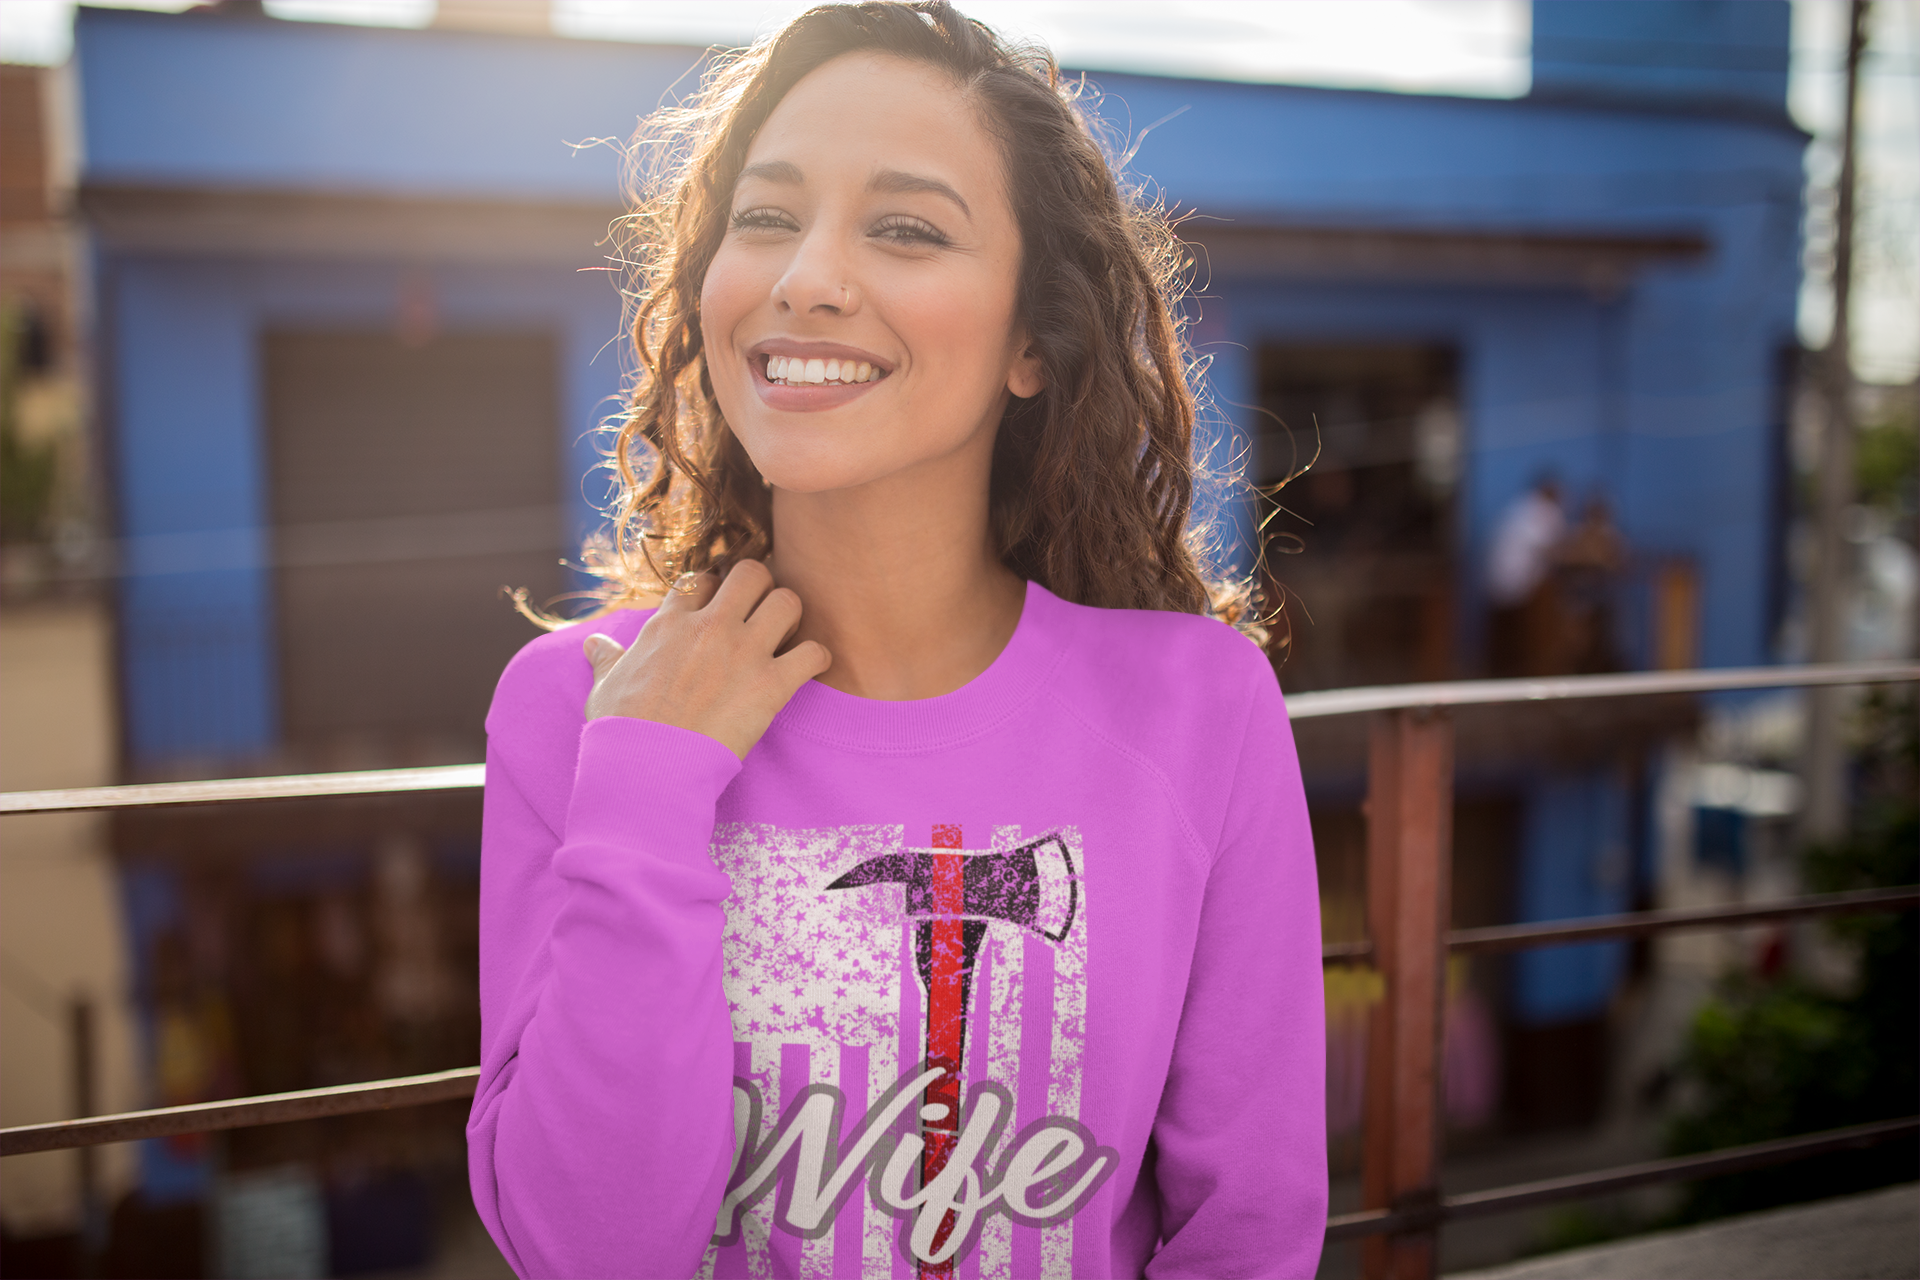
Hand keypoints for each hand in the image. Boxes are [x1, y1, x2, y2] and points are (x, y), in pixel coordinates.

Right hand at [581, 559, 830, 760]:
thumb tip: (594, 644)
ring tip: (786, 636)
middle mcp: (709, 627)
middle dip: (760, 588)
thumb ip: (607, 659)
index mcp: (669, 624)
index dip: (713, 589)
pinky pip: (813, 652)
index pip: (701, 579)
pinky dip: (817, 658)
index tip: (717, 607)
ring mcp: (743, 653)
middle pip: (752, 574)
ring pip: (787, 601)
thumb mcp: (605, 686)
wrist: (647, 767)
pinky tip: (809, 667)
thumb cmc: (622, 730)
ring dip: (791, 616)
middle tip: (759, 613)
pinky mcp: (771, 685)